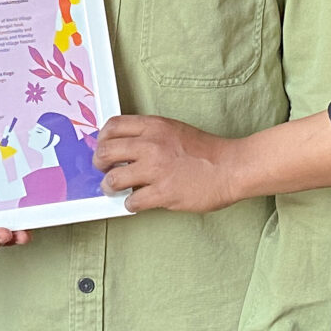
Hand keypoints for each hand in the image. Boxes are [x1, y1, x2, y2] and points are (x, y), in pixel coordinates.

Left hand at [95, 115, 244, 213]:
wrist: (230, 167)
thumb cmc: (205, 151)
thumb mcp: (174, 130)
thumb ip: (149, 135)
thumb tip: (125, 147)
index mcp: (154, 126)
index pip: (113, 127)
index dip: (102, 139)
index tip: (103, 148)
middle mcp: (151, 145)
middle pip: (106, 152)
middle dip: (100, 164)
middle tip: (104, 171)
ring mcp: (156, 170)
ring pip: (113, 179)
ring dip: (110, 187)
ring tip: (115, 189)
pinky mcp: (163, 193)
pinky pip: (132, 201)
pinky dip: (131, 204)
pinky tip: (137, 202)